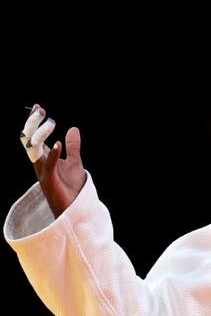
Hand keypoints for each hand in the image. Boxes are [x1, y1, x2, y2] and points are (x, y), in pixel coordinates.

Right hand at [21, 104, 85, 218]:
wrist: (74, 208)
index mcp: (44, 158)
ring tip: (50, 121)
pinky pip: (48, 165)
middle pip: (30, 140)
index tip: (39, 107)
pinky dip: (53, 154)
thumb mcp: (75, 163)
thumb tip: (73, 128)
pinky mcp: (50, 180)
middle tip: (40, 110)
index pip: (36, 136)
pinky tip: (58, 143)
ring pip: (34, 150)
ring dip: (41, 134)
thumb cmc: (71, 188)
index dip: (36, 122)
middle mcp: (40, 163)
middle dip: (33, 124)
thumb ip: (73, 147)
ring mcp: (43, 171)